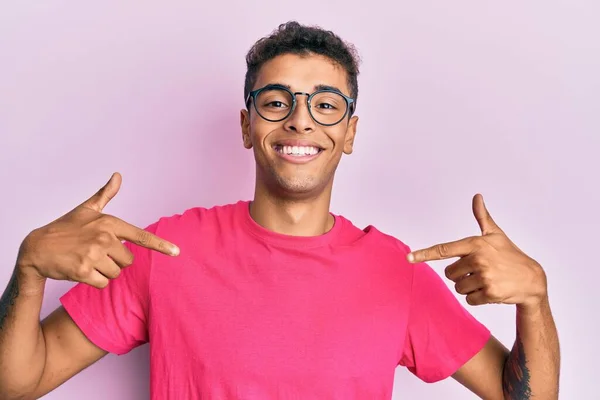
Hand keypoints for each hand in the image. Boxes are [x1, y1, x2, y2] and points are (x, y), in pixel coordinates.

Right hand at [17, 173, 179, 288]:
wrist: (36, 248)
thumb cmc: (64, 229)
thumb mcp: (86, 210)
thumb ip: (105, 195)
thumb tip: (118, 175)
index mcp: (109, 223)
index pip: (140, 236)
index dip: (160, 245)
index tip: (177, 252)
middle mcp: (103, 237)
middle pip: (128, 261)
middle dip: (115, 261)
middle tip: (95, 254)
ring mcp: (93, 254)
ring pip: (116, 273)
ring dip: (104, 272)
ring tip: (87, 261)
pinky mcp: (83, 271)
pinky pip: (103, 283)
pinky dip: (95, 281)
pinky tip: (82, 271)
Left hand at [406, 194, 546, 308]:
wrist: (533, 280)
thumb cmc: (510, 255)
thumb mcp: (496, 235)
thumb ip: (482, 217)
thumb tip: (476, 196)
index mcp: (475, 244)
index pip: (444, 249)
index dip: (424, 254)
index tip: (408, 258)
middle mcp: (478, 259)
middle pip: (449, 274)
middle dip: (460, 275)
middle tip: (479, 271)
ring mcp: (484, 276)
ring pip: (459, 287)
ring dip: (469, 287)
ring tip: (487, 280)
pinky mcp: (490, 293)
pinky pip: (469, 299)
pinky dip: (477, 298)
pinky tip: (491, 290)